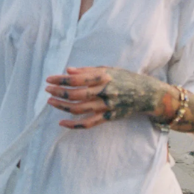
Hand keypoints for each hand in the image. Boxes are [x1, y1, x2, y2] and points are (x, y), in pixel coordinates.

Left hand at [44, 66, 173, 129]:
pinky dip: (74, 125)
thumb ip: (87, 70)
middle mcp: (104, 92)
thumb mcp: (108, 69)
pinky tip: (61, 122)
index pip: (76, 79)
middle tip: (47, 90)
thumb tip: (68, 71)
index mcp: (103, 77)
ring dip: (62, 106)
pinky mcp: (108, 117)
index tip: (49, 79)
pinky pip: (88, 123)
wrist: (147, 94)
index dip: (60, 80)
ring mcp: (106, 106)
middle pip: (76, 94)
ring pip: (79, 109)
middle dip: (58, 92)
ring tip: (51, 101)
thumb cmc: (125, 79)